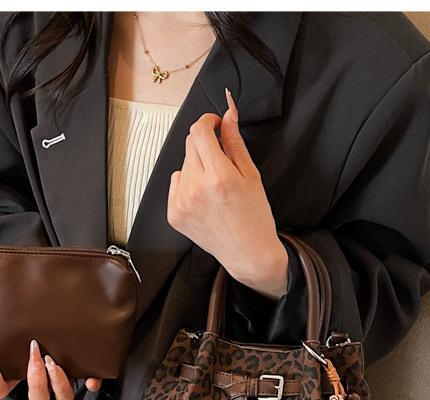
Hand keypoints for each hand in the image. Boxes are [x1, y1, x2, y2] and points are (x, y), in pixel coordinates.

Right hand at [0, 319, 101, 399]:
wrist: (54, 312)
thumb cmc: (22, 326)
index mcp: (16, 375)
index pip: (0, 391)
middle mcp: (38, 381)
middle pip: (36, 398)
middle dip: (35, 380)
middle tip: (35, 355)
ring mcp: (60, 379)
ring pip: (61, 396)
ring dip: (58, 383)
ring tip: (56, 362)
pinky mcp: (82, 371)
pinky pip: (90, 384)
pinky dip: (92, 381)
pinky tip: (92, 376)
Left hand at [167, 88, 287, 300]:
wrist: (248, 254)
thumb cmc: (255, 219)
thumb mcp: (251, 175)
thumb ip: (235, 142)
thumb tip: (227, 116)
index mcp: (218, 177)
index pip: (199, 131)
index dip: (208, 122)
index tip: (215, 125)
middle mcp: (196, 189)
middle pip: (190, 145)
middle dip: (205, 144)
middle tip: (222, 158)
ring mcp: (182, 203)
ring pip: (183, 165)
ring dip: (197, 166)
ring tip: (215, 186)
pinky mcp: (174, 214)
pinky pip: (176, 184)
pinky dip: (188, 184)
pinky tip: (205, 199)